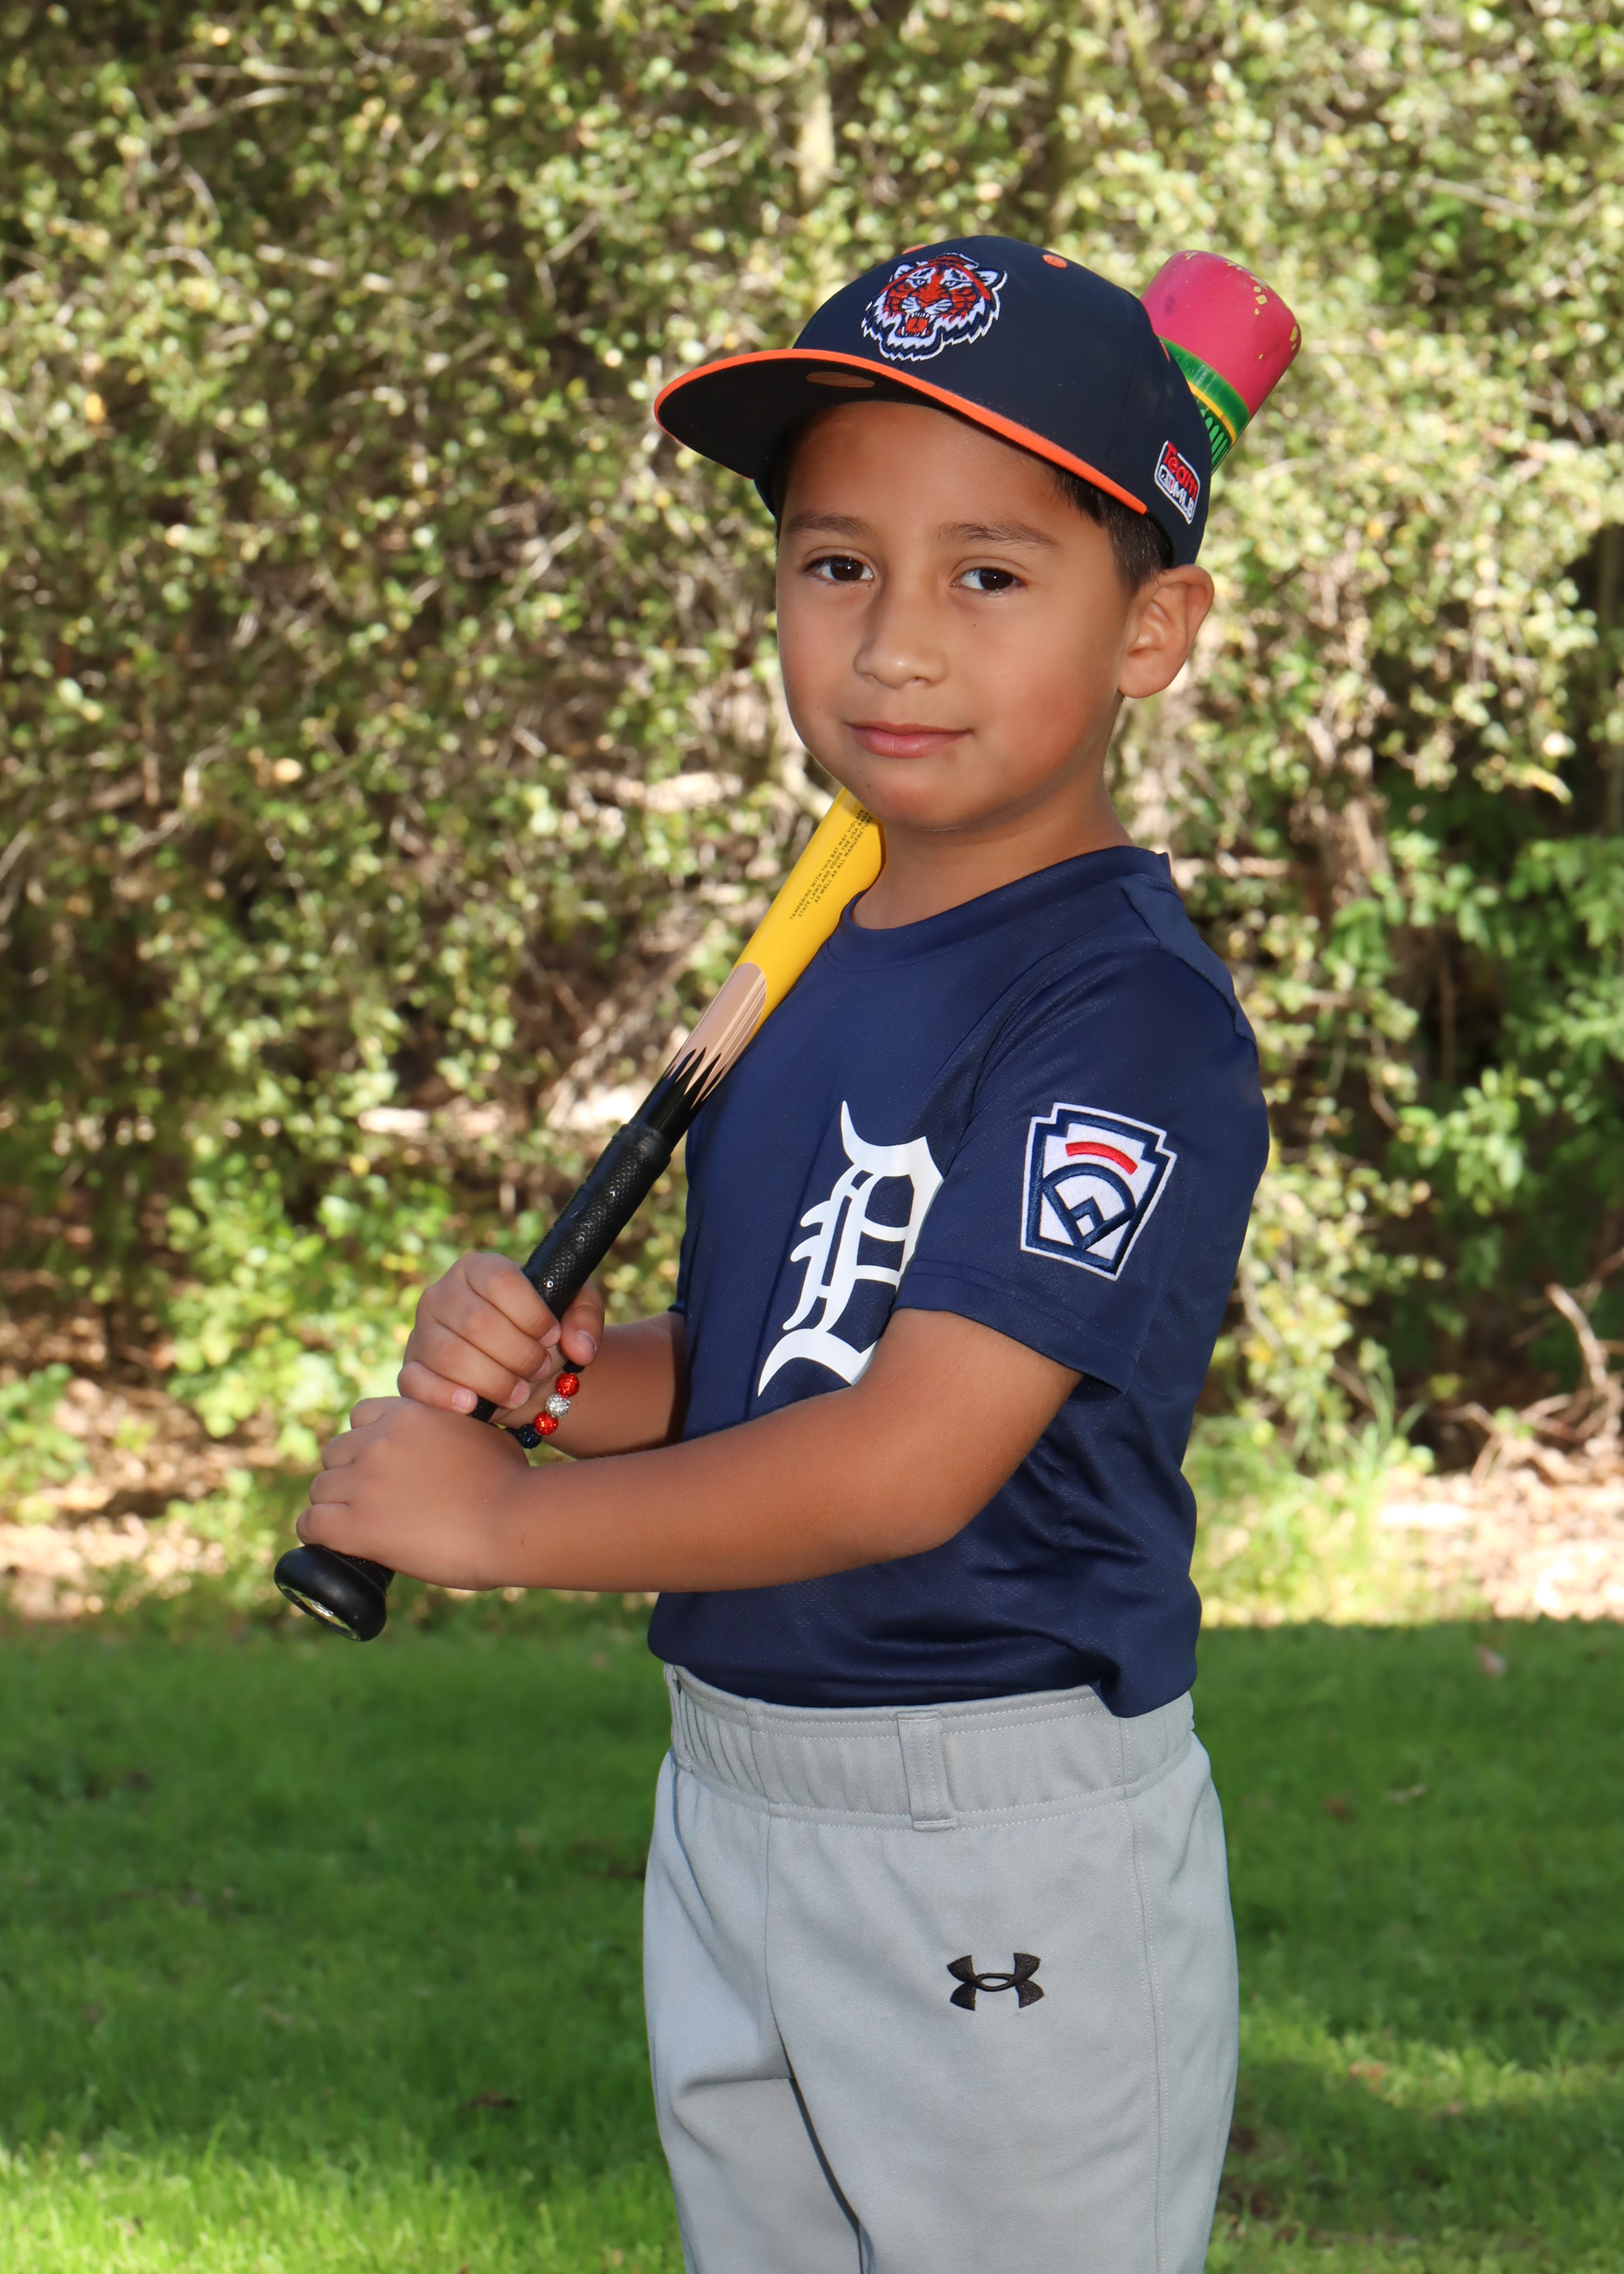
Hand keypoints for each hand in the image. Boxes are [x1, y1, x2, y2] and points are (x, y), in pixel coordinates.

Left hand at [299, 1397, 529, 1587]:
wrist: (514, 1520)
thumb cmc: (511, 1483)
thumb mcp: (482, 1434)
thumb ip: (452, 1431)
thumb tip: (452, 1444)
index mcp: (407, 1414)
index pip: (359, 1416)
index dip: (366, 1442)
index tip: (379, 1465)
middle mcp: (378, 1441)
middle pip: (333, 1454)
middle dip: (347, 1476)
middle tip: (368, 1502)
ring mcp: (364, 1482)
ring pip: (319, 1489)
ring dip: (333, 1507)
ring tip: (355, 1527)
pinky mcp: (357, 1525)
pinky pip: (311, 1524)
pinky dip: (317, 1535)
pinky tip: (334, 1544)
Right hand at [399, 1252, 604, 1420]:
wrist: (520, 1372)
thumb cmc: (543, 1334)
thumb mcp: (574, 1312)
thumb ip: (586, 1318)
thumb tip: (580, 1348)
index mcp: (478, 1269)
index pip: (499, 1280)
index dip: (532, 1313)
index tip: (553, 1335)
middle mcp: (442, 1294)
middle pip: (477, 1321)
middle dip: (518, 1353)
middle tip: (539, 1369)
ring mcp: (421, 1332)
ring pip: (451, 1355)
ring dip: (494, 1380)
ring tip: (519, 1391)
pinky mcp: (411, 1370)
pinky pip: (418, 1383)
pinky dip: (446, 1397)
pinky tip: (474, 1405)